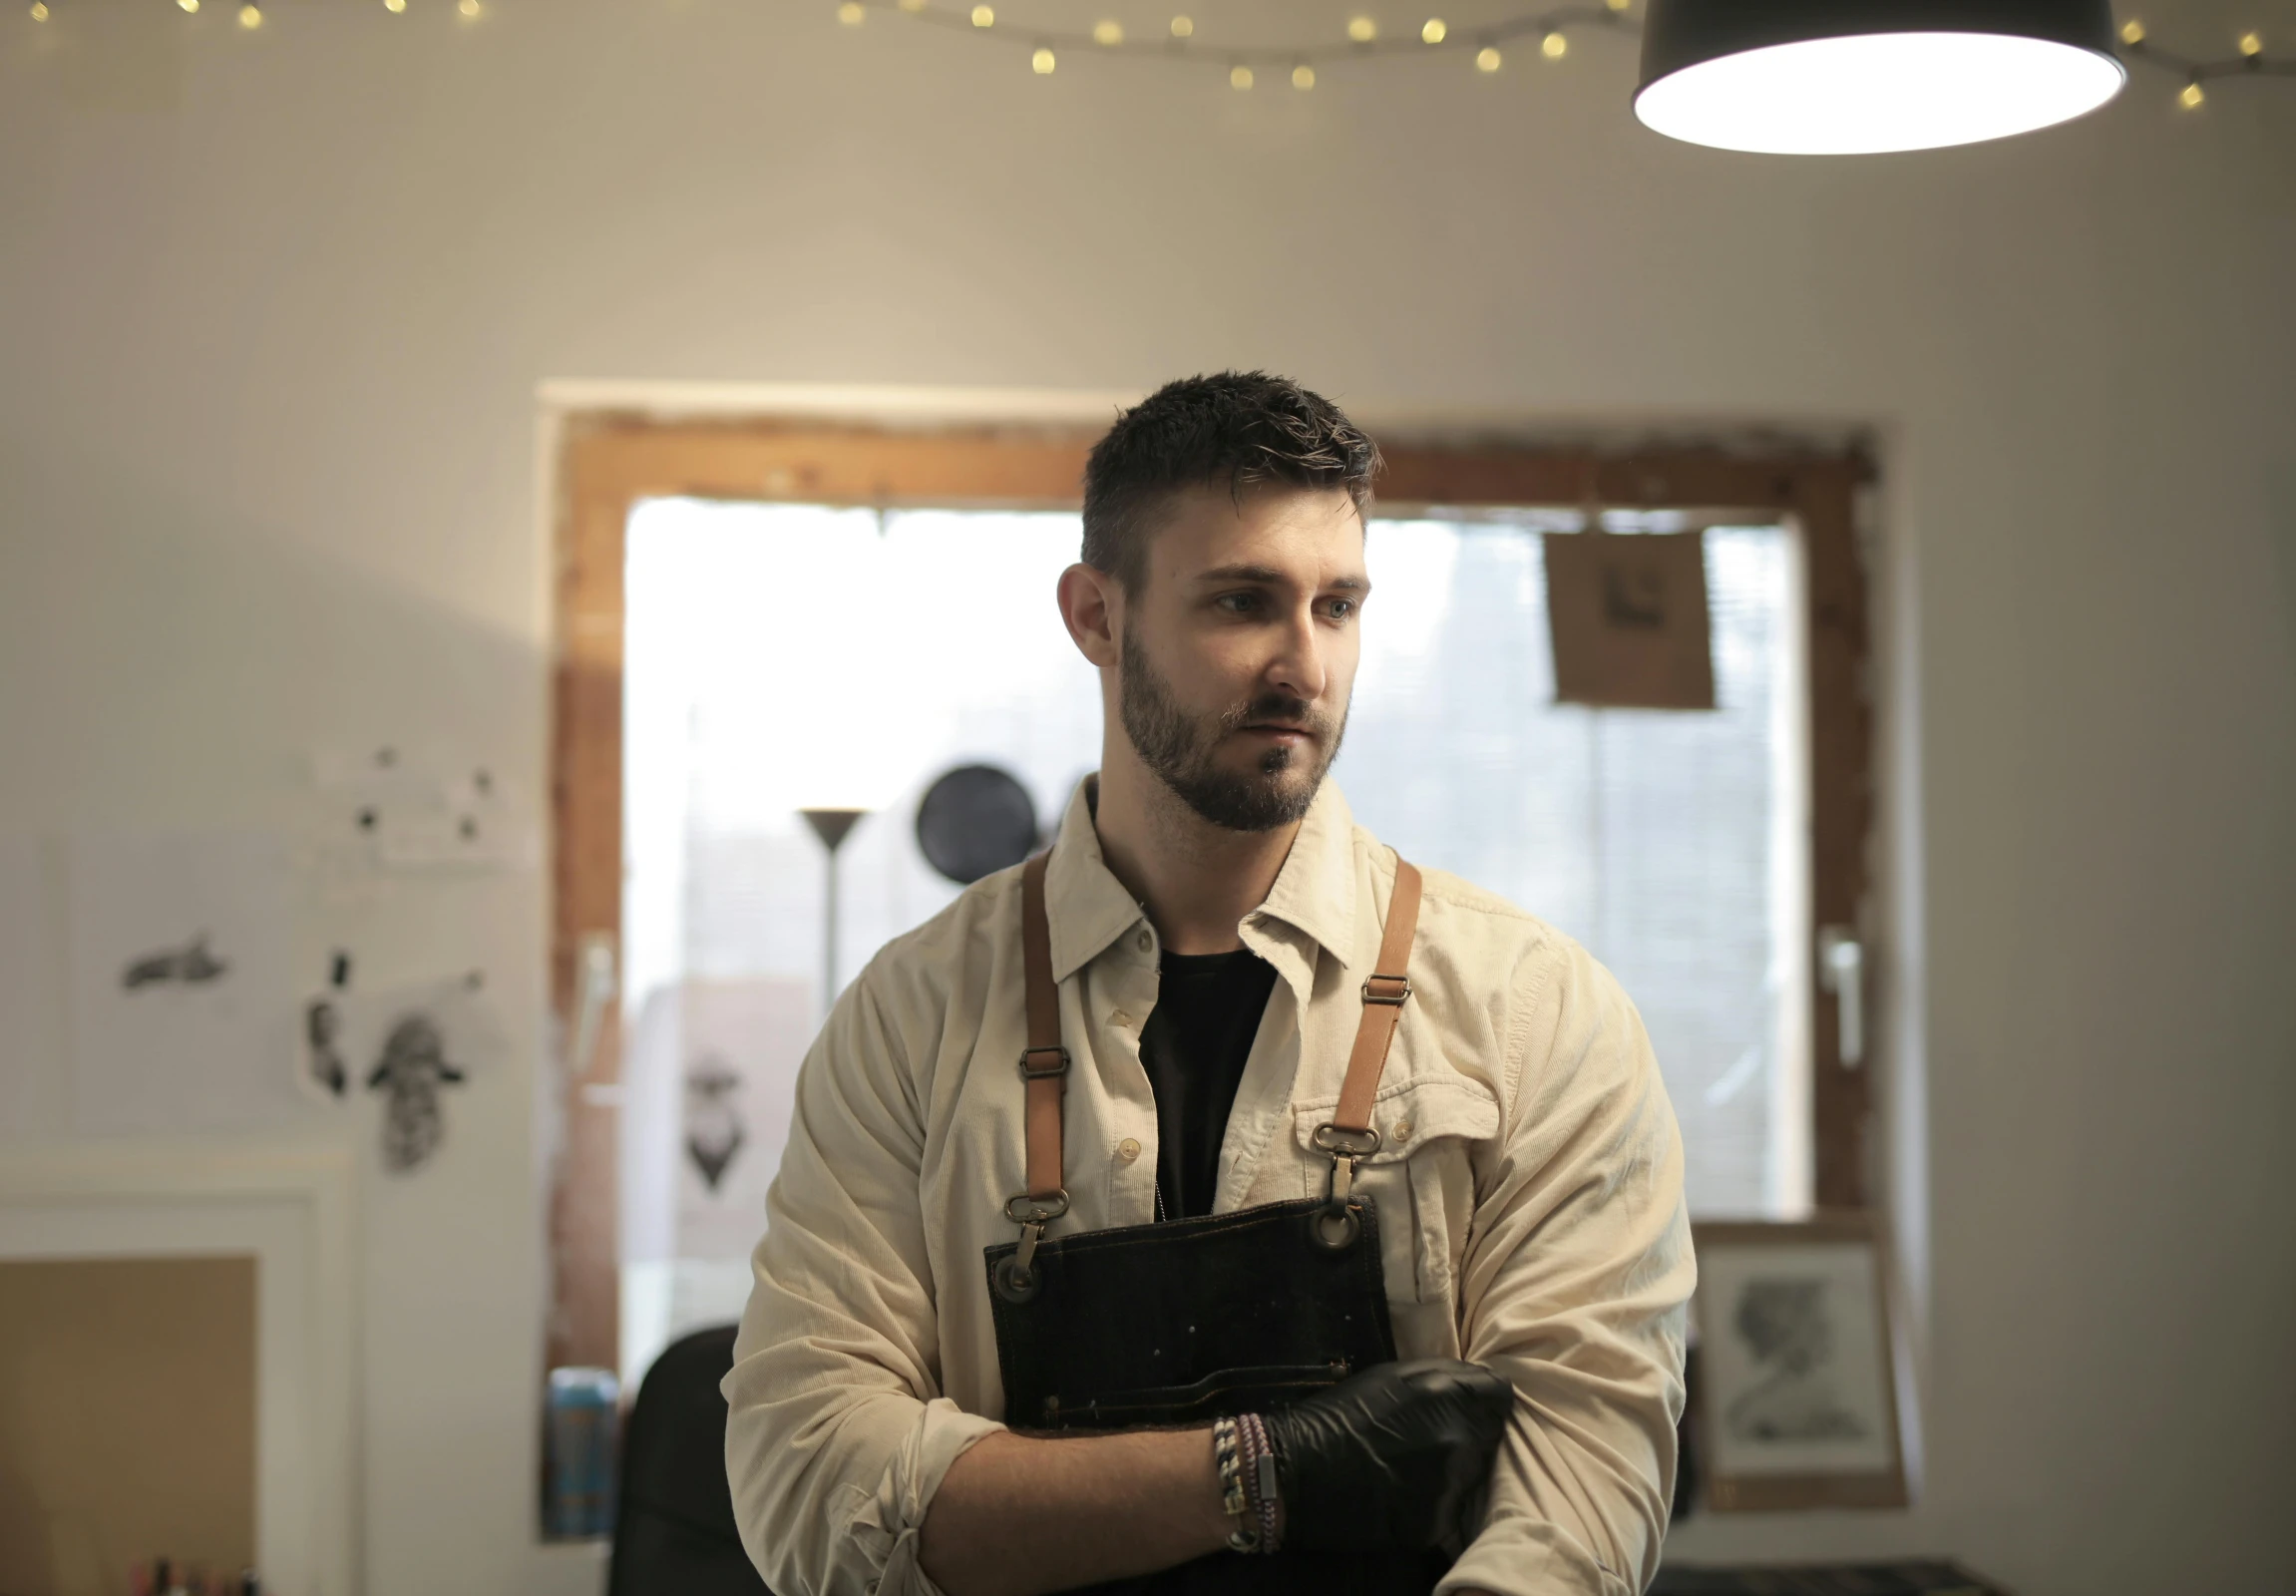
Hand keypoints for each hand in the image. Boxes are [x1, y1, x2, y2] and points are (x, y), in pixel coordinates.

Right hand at [1261, 1358, 1512, 1551]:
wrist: (1298, 1474)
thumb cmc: (1339, 1416)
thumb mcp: (1389, 1376)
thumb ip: (1440, 1376)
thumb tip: (1477, 1380)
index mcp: (1446, 1395)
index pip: (1500, 1394)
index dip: (1486, 1399)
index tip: (1469, 1406)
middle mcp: (1457, 1438)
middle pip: (1490, 1434)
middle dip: (1470, 1432)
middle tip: (1428, 1439)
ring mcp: (1450, 1483)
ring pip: (1474, 1472)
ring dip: (1455, 1468)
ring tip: (1413, 1466)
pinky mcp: (1438, 1520)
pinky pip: (1452, 1506)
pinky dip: (1436, 1500)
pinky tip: (1405, 1493)